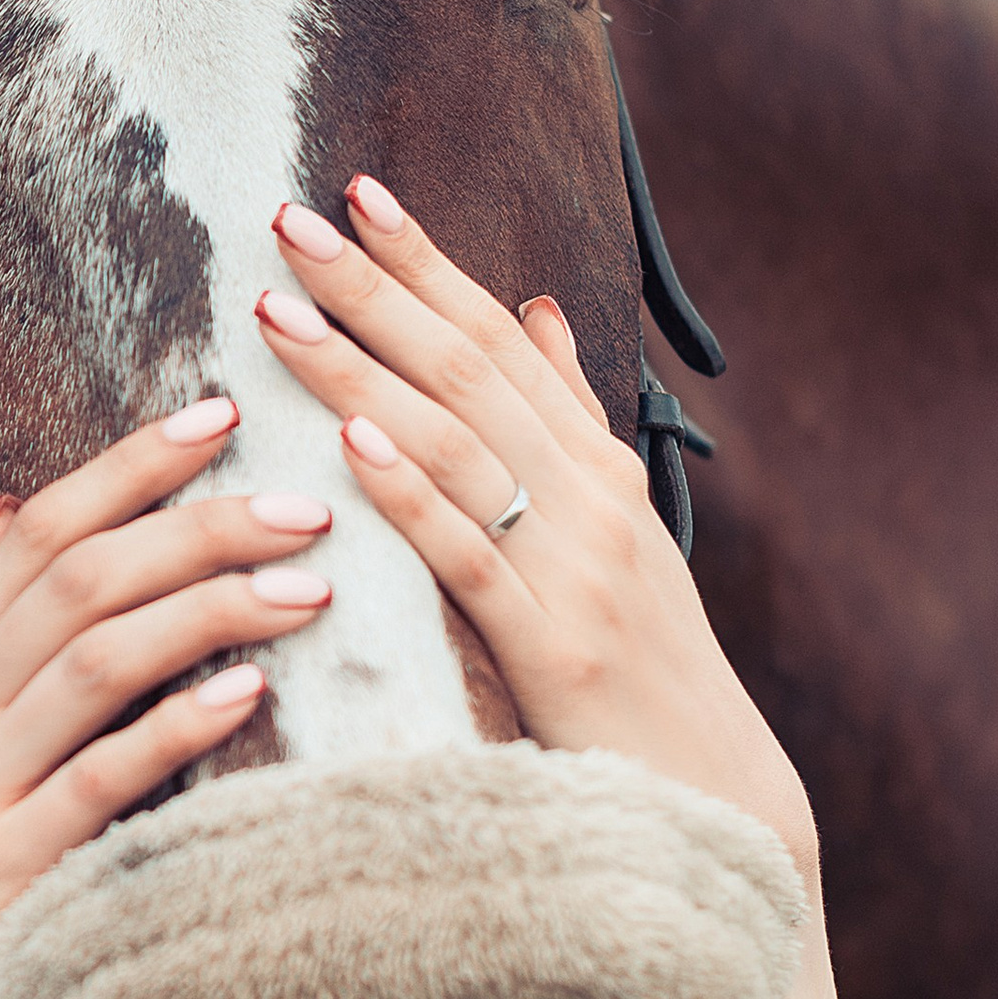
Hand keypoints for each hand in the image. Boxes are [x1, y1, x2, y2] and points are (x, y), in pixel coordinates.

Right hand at [0, 400, 336, 998]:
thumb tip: (6, 506)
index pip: (33, 532)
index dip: (125, 466)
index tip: (217, 413)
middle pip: (77, 578)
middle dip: (195, 524)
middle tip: (303, 499)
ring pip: (93, 659)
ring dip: (207, 608)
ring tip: (305, 581)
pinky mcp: (3, 871)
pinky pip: (99, 781)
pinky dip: (176, 726)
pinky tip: (249, 691)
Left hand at [255, 179, 846, 998]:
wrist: (715, 807)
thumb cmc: (640, 678)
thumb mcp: (609, 538)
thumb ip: (563, 428)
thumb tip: (531, 312)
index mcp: (596, 468)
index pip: (500, 337)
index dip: (426, 262)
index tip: (355, 192)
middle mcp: (593, 497)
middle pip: (470, 365)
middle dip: (377, 286)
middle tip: (290, 216)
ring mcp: (579, 566)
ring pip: (459, 441)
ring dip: (365, 366)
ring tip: (282, 306)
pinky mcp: (553, 645)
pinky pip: (471, 553)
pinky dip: (412, 489)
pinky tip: (352, 438)